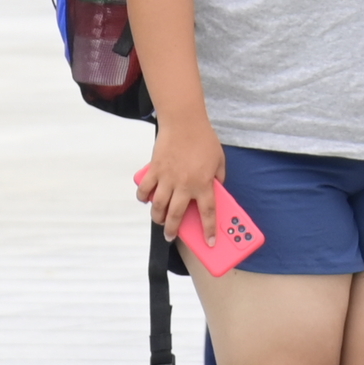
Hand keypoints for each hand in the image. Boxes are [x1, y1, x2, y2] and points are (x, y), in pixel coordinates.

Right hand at [143, 110, 226, 244]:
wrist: (184, 122)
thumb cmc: (204, 140)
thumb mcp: (220, 160)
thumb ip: (218, 178)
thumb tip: (217, 189)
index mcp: (203, 184)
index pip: (207, 213)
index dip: (209, 230)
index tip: (210, 242)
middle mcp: (184, 185)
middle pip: (176, 215)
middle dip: (173, 230)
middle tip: (171, 236)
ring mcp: (167, 179)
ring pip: (159, 206)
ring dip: (158, 217)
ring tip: (159, 220)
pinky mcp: (154, 170)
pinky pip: (145, 189)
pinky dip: (143, 197)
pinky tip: (146, 200)